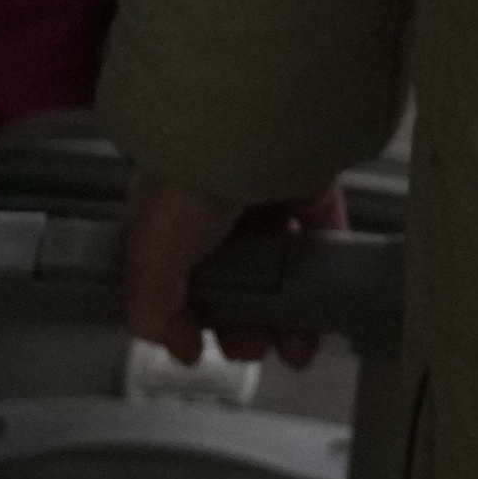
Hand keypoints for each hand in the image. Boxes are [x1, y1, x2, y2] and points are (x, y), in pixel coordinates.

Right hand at [118, 169, 351, 366]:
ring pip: (276, 262)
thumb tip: (184, 352)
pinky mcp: (310, 183)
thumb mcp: (152, 259)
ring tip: (299, 348)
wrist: (243, 127)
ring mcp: (264, 192)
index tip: (207, 346)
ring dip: (286, 310)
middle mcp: (214, 207)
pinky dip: (320, 271)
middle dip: (243, 324)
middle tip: (258, 348)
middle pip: (232, 276)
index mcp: (167, 221)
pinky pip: (317, 234)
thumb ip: (155, 312)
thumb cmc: (187, 194)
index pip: (178, 278)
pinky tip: (326, 306)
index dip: (192, 317)